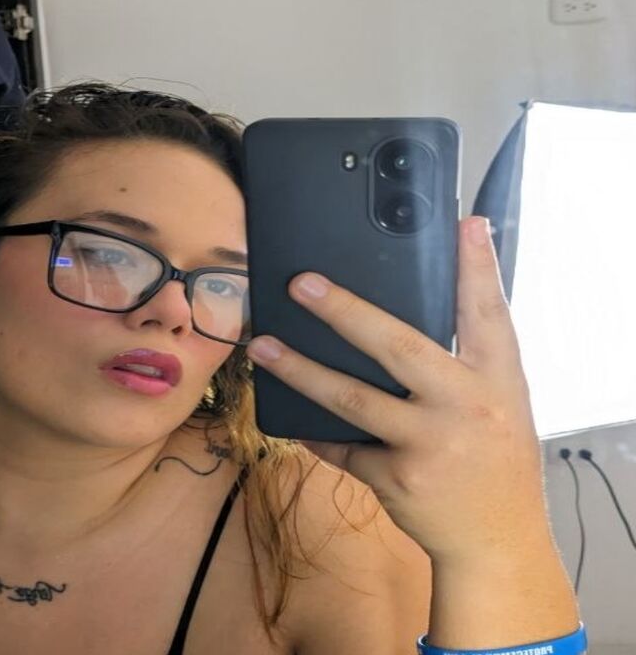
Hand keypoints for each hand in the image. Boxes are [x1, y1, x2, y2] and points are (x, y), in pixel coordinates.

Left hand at [246, 217, 551, 563]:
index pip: (487, 313)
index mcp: (497, 381)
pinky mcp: (395, 478)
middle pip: (397, 346)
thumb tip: (420, 304)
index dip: (476, 267)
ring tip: (263, 346)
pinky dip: (312, 430)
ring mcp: (428, 444)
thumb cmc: (496, 461)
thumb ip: (468, 360)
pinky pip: (341, 446)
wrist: (497, 541)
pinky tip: (284, 415)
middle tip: (301, 282)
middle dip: (344, 310)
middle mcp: (464, 406)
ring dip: (300, 369)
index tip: (462, 223)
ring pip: (352, 398)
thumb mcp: (502, 403)